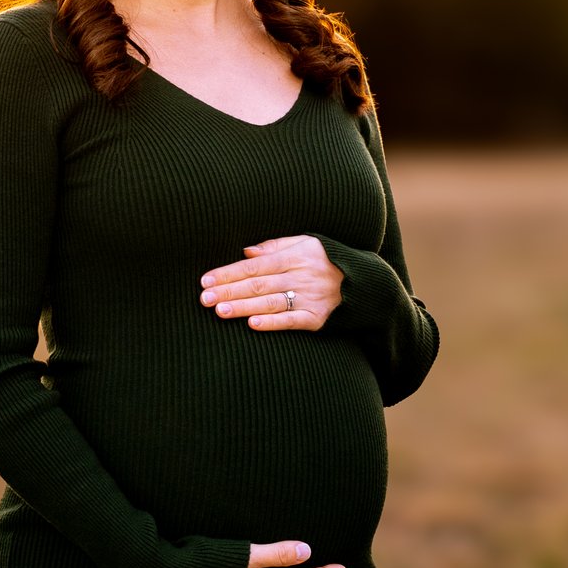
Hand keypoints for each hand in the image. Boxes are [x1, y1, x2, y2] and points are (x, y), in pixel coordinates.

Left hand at [200, 236, 342, 331]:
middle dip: (229, 290)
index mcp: (294, 256)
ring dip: (244, 307)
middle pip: (258, 284)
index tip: (206, 280)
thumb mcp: (305, 243)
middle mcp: (300, 276)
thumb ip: (275, 245)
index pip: (254, 265)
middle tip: (204, 298)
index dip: (229, 272)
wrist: (363, 282)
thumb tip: (246, 251)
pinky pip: (292, 321)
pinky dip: (273, 323)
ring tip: (220, 311)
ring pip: (270, 302)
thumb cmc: (325, 260)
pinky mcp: (317, 318)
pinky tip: (253, 324)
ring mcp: (309, 297)